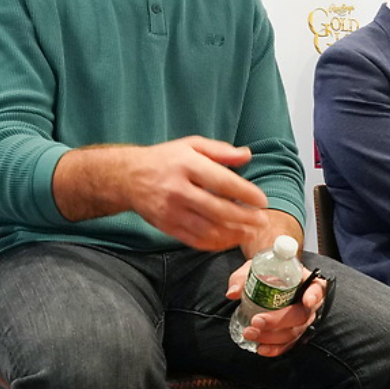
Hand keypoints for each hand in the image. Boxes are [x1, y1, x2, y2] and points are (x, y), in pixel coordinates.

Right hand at [125, 137, 270, 251]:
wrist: (127, 177)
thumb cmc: (164, 159)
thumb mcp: (191, 145)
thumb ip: (220, 151)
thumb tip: (247, 155)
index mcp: (187, 165)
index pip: (223, 182)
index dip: (246, 193)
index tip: (262, 201)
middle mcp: (178, 190)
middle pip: (218, 209)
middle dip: (245, 218)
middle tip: (261, 222)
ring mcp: (171, 211)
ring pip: (209, 229)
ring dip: (233, 234)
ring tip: (250, 232)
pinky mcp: (167, 226)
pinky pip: (196, 240)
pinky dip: (216, 243)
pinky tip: (229, 239)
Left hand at [225, 260, 325, 356]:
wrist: (265, 281)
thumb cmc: (265, 272)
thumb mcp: (254, 268)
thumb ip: (243, 277)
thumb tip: (233, 292)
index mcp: (305, 281)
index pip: (317, 288)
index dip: (314, 296)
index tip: (307, 301)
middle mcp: (308, 303)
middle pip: (301, 315)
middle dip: (278, 321)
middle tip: (256, 321)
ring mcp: (302, 321)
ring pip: (293, 333)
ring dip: (271, 337)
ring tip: (249, 333)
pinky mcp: (292, 334)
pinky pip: (288, 345)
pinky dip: (275, 349)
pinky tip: (260, 349)